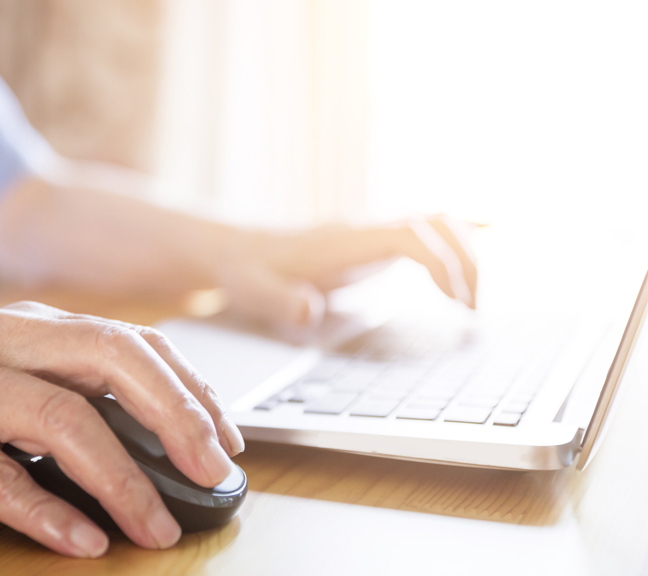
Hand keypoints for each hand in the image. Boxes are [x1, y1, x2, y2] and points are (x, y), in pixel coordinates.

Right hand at [0, 302, 242, 557]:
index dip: (188, 388)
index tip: (224, 437)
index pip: (129, 342)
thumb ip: (59, 391)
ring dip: (121, 477)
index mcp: (25, 325)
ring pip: (62, 418)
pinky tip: (80, 541)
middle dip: (175, 417)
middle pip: (110, 361)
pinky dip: (43, 511)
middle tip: (213, 472)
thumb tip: (148, 441)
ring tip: (154, 526)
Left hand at [218, 215, 477, 328]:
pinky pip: (427, 229)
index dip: (442, 263)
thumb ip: (280, 301)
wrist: (237, 248)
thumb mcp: (254, 290)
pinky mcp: (375, 239)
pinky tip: (480, 248)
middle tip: (471, 312)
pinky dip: (458, 240)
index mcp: (344, 240)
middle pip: (438, 223)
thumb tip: (310, 310)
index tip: (455, 303)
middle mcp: (366, 227)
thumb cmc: (247, 272)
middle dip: (467, 262)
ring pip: (439, 222)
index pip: (411, 236)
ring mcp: (373, 229)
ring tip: (469, 303)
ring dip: (466, 255)